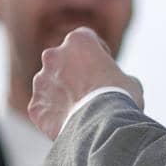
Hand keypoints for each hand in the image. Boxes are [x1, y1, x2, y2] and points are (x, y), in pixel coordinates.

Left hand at [27, 28, 143, 138]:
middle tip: (89, 91)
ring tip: (80, 112)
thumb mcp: (130, 81)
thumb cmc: (120, 98)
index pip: (85, 39)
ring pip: (50, 84)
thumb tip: (115, 84)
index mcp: (77, 41)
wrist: (102, 125)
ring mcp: (41, 80)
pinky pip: (44, 109)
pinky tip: (71, 125)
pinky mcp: (35, 105)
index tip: (103, 67)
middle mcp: (53, 55)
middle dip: (73, 72)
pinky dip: (54, 115)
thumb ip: (116, 76)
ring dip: (61, 93)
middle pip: (62, 60)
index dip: (96, 53)